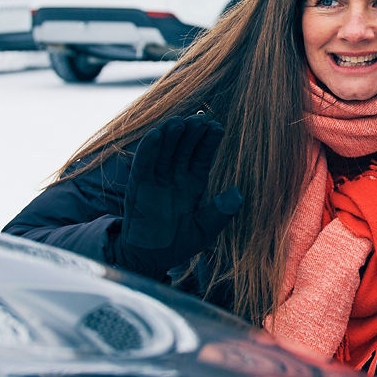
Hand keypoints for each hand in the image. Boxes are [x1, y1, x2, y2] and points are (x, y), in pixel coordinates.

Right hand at [109, 114, 240, 277]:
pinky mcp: (138, 185)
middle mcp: (175, 177)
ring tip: (180, 120)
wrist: (149, 259)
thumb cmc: (178, 244)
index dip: (209, 141)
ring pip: (165, 149)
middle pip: (184, 147)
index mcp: (193, 184)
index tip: (217, 125)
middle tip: (201, 117)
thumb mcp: (205, 230)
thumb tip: (238, 193)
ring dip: (171, 134)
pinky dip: (150, 148)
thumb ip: (220, 212)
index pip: (202, 156)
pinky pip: (144, 162)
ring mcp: (156, 179)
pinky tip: (157, 134)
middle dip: (192, 132)